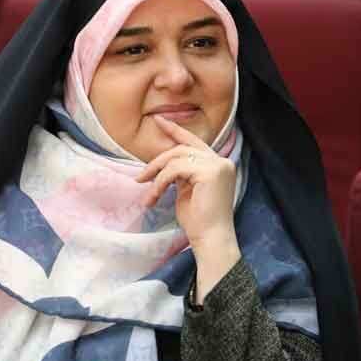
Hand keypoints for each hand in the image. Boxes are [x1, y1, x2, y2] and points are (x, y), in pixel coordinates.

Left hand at [136, 116, 240, 302]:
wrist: (210, 239)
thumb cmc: (199, 221)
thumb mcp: (187, 191)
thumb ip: (182, 174)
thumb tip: (165, 164)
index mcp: (218, 164)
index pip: (194, 142)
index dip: (175, 130)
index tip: (158, 120)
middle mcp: (221, 161)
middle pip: (181, 148)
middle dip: (157, 161)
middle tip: (139, 177)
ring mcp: (217, 165)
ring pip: (176, 158)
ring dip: (156, 176)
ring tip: (148, 195)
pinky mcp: (209, 172)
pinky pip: (175, 170)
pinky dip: (160, 183)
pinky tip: (154, 198)